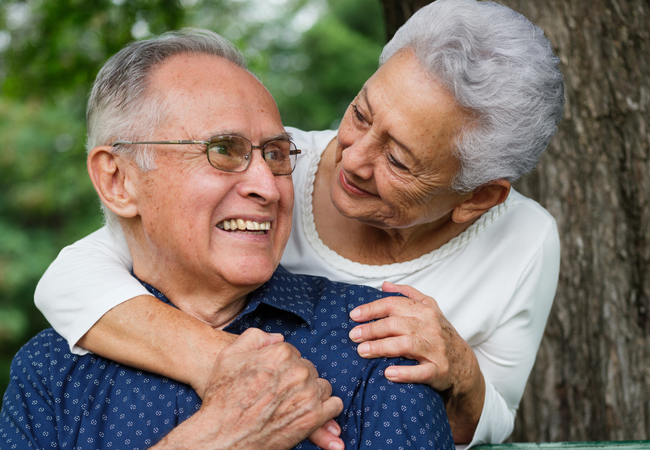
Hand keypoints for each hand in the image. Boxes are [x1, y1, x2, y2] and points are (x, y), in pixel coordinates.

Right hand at [153, 328, 344, 449]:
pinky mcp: (314, 417)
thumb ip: (255, 338)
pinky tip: (310, 413)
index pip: (294, 354)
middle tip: (280, 394)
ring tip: (292, 405)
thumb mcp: (229, 356)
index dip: (282, 367)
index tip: (273, 379)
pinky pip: (333, 406)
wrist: (222, 437)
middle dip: (298, 380)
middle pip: (309, 369)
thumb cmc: (223, 397)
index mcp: (281, 353)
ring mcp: (308, 394)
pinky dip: (325, 410)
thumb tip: (278, 338)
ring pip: (322, 386)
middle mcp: (298, 371)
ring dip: (311, 394)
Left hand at [348, 282, 484, 442]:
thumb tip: (384, 285)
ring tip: (362, 351)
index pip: (394, 304)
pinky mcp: (439, 370)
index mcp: (425, 310)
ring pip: (405, 345)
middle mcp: (430, 327)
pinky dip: (405, 372)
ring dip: (381, 347)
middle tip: (353, 336)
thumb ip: (408, 294)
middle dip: (371, 329)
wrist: (464, 364)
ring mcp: (435, 349)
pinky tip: (388, 373)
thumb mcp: (429, 308)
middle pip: (396, 324)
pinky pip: (421, 372)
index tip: (354, 316)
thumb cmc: (440, 334)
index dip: (371, 309)